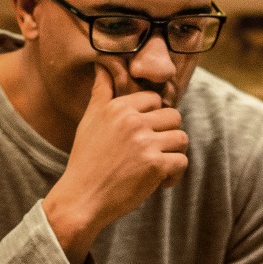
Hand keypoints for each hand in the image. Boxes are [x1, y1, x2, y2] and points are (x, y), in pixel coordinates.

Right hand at [42, 64, 187, 263]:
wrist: (81, 198)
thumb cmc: (86, 160)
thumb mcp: (90, 120)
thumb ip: (102, 92)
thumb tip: (102, 65)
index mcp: (119, 107)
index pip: (155, 100)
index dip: (153, 120)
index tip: (142, 137)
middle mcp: (133, 121)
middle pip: (174, 116)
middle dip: (167, 135)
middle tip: (152, 152)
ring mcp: (145, 143)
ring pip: (181, 139)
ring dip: (173, 154)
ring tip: (157, 166)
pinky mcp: (155, 165)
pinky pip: (181, 162)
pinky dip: (174, 175)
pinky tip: (158, 183)